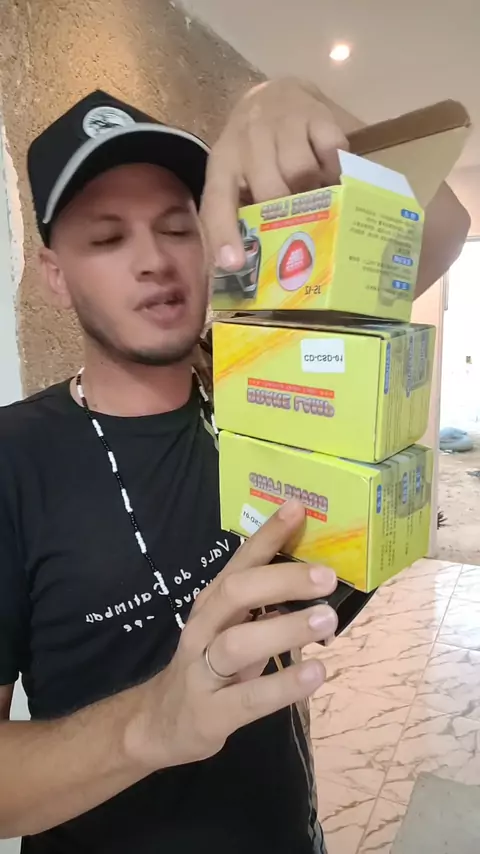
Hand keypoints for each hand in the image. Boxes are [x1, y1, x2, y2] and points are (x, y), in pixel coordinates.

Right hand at [130, 500, 336, 770]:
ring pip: (238, 643)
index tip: (298, 509)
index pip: (239, 561)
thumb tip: (314, 581)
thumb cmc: (208, 667)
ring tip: (326, 620)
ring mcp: (202, 672)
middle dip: (282, 580)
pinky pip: (250, 698)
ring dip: (285, 629)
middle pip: (236, 594)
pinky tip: (316, 673)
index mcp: (212, 604)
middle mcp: (203, 629)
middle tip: (326, 576)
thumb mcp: (231, 630)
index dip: (267, 535)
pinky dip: (284, 684)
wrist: (160, 724)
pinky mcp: (211, 714)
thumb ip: (264, 607)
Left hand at [200, 77, 348, 270]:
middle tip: (302, 231)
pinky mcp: (316, 113)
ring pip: (301, 172)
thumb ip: (234, 217)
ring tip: (319, 201)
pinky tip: (332, 174)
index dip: (225, 235)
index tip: (236, 264)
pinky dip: (335, 169)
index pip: (219, 202)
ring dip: (314, 192)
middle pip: (270, 190)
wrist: (275, 92)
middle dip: (288, 215)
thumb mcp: (234, 178)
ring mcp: (283, 123)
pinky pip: (331, 150)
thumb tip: (238, 270)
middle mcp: (249, 140)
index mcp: (223, 163)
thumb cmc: (253, 152)